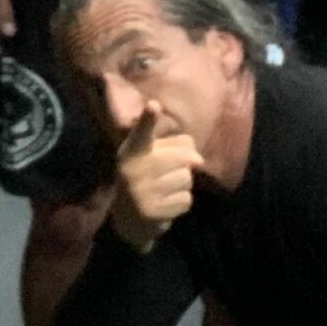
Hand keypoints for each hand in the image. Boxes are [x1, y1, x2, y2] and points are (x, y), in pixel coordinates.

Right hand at [110, 103, 200, 251]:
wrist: (128, 220)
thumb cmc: (145, 178)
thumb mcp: (150, 157)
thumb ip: (173, 147)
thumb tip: (198, 159)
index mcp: (132, 151)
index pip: (142, 133)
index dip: (148, 119)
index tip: (153, 105)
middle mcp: (133, 170)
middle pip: (182, 158)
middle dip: (184, 166)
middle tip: (169, 174)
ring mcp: (141, 193)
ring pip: (186, 180)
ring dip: (182, 185)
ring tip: (166, 190)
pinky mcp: (152, 212)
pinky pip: (186, 200)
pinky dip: (181, 203)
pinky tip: (166, 204)